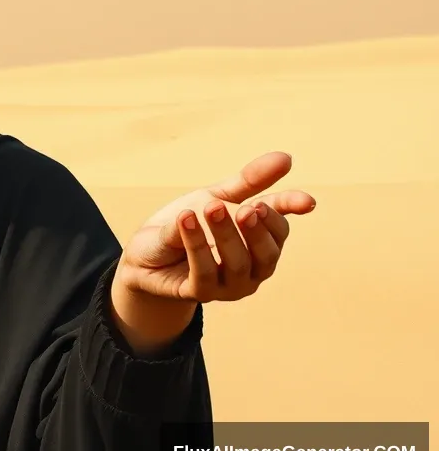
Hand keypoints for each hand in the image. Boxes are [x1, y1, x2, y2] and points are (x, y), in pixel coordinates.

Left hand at [111, 152, 316, 352]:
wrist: (145, 253)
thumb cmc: (186, 224)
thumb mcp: (215, 197)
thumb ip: (248, 182)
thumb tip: (286, 157)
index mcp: (258, 239)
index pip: (280, 226)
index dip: (292, 211)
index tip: (306, 201)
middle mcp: (252, 267)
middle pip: (267, 252)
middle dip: (257, 229)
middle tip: (246, 208)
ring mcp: (230, 284)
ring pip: (239, 265)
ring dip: (226, 235)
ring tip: (211, 208)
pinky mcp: (201, 293)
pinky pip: (204, 272)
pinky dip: (196, 244)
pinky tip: (186, 219)